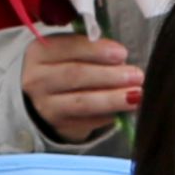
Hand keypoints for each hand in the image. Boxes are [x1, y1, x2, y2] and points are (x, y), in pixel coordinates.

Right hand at [21, 26, 141, 142]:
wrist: (46, 97)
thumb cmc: (66, 66)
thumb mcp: (70, 50)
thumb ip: (91, 48)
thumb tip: (121, 57)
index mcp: (40, 52)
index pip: (68, 48)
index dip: (97, 50)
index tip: (122, 53)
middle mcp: (37, 79)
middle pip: (76, 75)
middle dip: (109, 75)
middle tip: (136, 75)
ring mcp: (46, 106)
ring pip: (82, 102)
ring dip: (112, 98)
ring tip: (136, 94)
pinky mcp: (60, 126)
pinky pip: (88, 121)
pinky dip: (109, 115)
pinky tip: (125, 110)